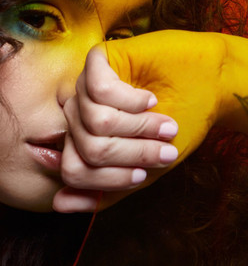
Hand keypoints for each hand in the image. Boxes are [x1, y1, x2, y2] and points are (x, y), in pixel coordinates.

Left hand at [54, 30, 227, 212]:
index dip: (110, 179)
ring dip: (138, 127)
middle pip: (88, 148)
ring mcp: (83, 88)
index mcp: (81, 142)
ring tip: (161, 122)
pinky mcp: (97, 61)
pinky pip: (101, 90)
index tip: (141, 175)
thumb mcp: (140, 172)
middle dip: (133, 153)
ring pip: (96, 121)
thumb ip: (101, 192)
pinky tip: (147, 99)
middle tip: (163, 147)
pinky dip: (133, 100)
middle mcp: (77, 115)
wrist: (207, 90)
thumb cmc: (173, 131)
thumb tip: (58, 204)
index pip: (73, 171)